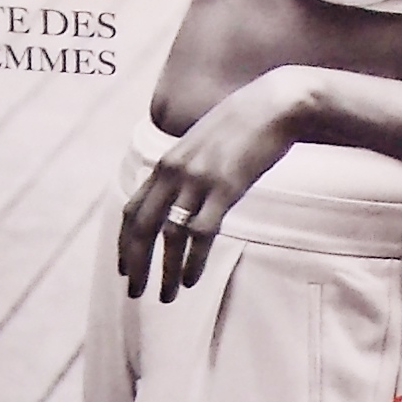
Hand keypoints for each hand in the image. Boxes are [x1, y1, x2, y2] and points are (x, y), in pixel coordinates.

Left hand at [118, 73, 313, 299]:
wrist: (276, 105)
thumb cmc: (245, 125)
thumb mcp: (204, 145)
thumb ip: (188, 170)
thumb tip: (183, 196)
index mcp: (167, 163)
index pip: (132, 209)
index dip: (124, 242)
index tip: (125, 267)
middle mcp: (174, 171)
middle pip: (141, 226)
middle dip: (136, 263)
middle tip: (135, 291)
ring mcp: (198, 179)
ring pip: (169, 235)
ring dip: (165, 271)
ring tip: (167, 295)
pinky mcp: (225, 187)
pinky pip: (201, 232)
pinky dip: (193, 261)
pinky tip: (190, 279)